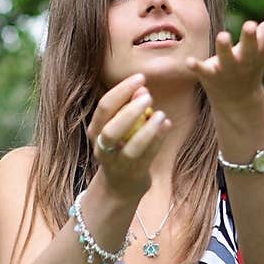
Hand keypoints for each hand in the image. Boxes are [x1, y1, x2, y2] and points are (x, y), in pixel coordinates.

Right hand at [87, 74, 170, 196]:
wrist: (119, 185)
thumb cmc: (120, 146)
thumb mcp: (119, 126)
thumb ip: (129, 107)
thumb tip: (142, 88)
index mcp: (96, 130)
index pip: (105, 107)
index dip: (122, 90)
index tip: (140, 78)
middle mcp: (102, 148)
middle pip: (111, 129)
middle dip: (129, 111)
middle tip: (148, 96)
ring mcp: (118, 163)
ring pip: (131, 148)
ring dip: (147, 130)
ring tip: (161, 115)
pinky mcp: (134, 173)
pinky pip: (147, 156)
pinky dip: (158, 140)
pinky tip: (167, 125)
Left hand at [184, 0, 263, 105]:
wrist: (238, 98)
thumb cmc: (253, 59)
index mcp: (262, 50)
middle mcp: (247, 60)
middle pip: (250, 50)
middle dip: (250, 38)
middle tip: (250, 25)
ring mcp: (229, 69)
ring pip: (227, 59)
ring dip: (225, 49)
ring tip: (223, 35)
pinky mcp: (211, 75)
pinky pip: (203, 71)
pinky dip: (197, 67)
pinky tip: (189, 61)